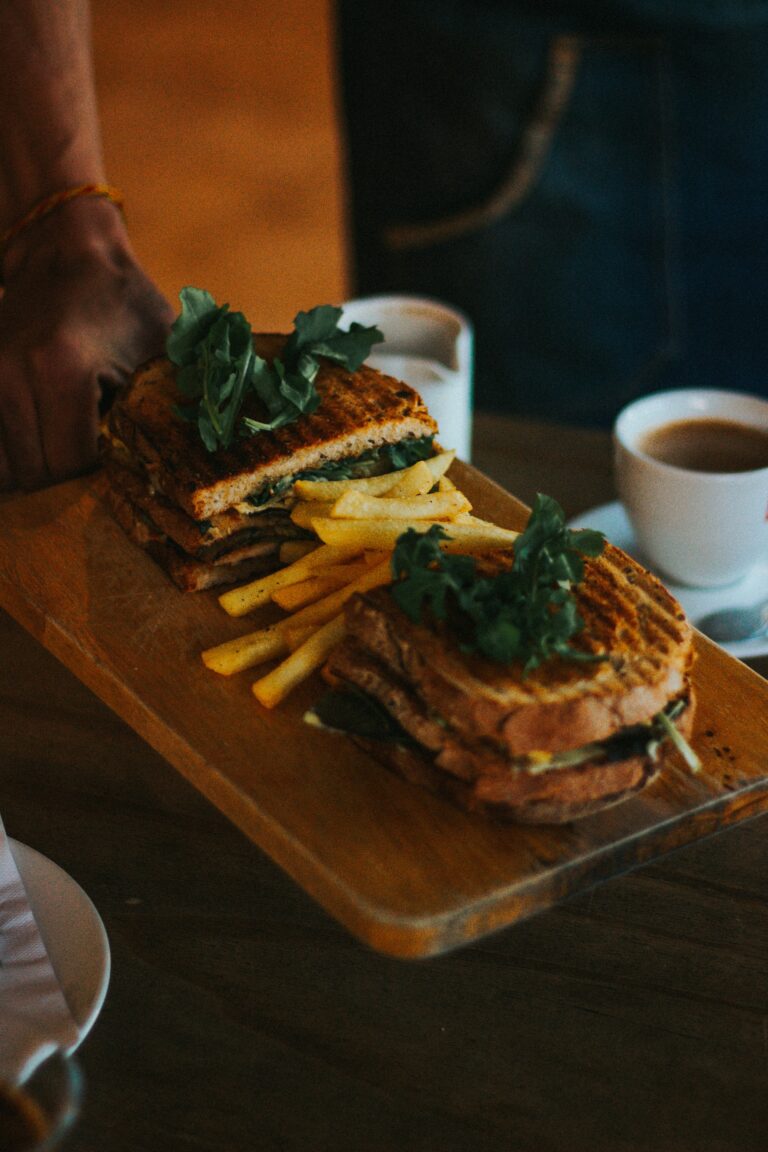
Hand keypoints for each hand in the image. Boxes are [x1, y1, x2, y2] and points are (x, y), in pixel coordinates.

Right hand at [0, 199, 173, 489]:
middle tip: (94, 458)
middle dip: (65, 480)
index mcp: (62, 370)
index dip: (95, 476)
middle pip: (32, 474)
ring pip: (2, 470)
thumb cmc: (125, 304)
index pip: (68, 466)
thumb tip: (187, 470)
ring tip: (65, 448)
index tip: (116, 460)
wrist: (66, 251)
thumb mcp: (162, 350)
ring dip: (35, 470)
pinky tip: (39, 440)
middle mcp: (10, 375)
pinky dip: (11, 456)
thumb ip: (172, 407)